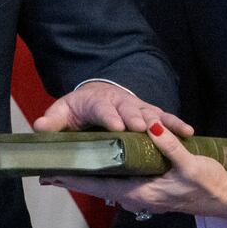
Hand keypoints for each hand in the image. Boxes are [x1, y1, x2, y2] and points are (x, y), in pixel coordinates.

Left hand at [33, 81, 192, 134]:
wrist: (97, 95)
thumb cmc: (78, 108)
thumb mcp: (63, 112)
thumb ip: (53, 121)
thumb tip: (38, 126)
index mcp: (97, 103)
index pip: (103, 110)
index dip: (110, 117)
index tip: (116, 126)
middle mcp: (120, 103)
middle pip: (130, 110)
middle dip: (136, 118)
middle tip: (142, 127)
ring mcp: (136, 108)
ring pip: (150, 113)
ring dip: (160, 122)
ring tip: (173, 131)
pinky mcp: (149, 114)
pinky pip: (165, 119)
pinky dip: (176, 124)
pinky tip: (189, 132)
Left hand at [45, 121, 226, 218]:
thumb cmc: (208, 184)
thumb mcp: (190, 165)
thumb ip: (170, 146)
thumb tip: (151, 126)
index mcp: (140, 192)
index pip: (99, 185)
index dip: (74, 179)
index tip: (50, 174)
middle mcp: (136, 197)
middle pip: (98, 185)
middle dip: (75, 176)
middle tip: (49, 165)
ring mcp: (143, 195)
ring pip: (108, 183)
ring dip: (88, 174)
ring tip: (67, 162)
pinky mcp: (150, 189)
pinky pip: (120, 180)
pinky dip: (105, 173)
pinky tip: (98, 164)